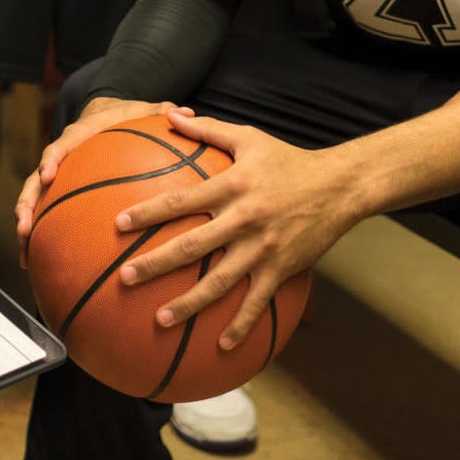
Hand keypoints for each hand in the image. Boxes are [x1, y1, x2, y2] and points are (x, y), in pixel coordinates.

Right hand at [14, 97, 163, 266]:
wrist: (103, 114)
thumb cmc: (125, 116)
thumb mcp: (144, 110)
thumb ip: (163, 113)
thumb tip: (188, 113)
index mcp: (77, 136)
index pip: (59, 147)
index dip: (51, 161)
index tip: (47, 176)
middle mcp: (60, 158)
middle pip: (34, 181)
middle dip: (26, 204)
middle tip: (24, 227)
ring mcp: (56, 177)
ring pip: (33, 201)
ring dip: (26, 226)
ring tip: (25, 254)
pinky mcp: (59, 192)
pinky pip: (46, 214)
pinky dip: (40, 238)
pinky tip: (37, 264)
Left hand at [110, 109, 358, 349]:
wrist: (339, 186)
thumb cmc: (288, 160)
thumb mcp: (249, 138)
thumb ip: (208, 129)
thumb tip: (172, 114)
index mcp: (231, 186)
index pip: (181, 201)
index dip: (149, 212)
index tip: (119, 224)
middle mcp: (243, 220)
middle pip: (193, 246)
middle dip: (157, 264)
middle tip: (126, 278)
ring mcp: (263, 248)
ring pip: (220, 281)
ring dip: (189, 303)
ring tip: (160, 320)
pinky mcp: (282, 269)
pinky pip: (257, 302)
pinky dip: (240, 325)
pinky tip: (222, 346)